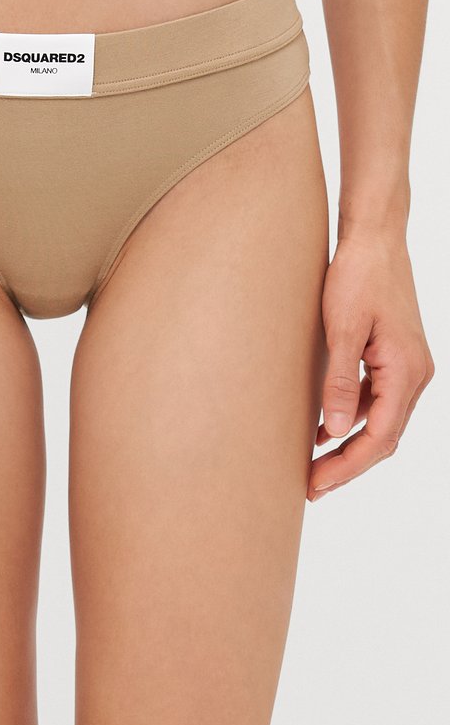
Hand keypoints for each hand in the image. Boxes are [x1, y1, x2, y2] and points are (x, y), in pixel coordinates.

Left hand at [309, 229, 434, 500]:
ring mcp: (407, 366)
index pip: (379, 438)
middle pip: (383, 437)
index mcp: (407, 372)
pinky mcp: (394, 357)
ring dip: (349, 445)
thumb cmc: (358, 275)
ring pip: (380, 421)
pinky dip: (351, 419)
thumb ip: (340, 381)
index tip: (315, 485)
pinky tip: (323, 430)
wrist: (374, 237)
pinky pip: (376, 400)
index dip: (348, 467)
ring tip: (312, 467)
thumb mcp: (342, 329)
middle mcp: (415, 375)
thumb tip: (332, 431)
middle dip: (347, 465)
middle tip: (310, 487)